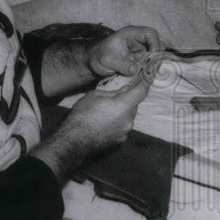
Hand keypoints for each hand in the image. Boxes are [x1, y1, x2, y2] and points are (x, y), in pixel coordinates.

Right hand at [33, 77, 149, 181]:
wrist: (75, 140)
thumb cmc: (83, 115)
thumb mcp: (95, 95)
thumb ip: (113, 92)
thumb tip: (124, 90)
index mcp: (124, 105)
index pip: (141, 91)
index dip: (144, 83)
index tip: (145, 79)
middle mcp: (129, 119)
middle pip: (134, 105)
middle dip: (127, 100)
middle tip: (115, 97)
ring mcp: (126, 131)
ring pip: (128, 116)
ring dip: (122, 112)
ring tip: (106, 112)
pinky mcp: (121, 140)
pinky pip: (123, 126)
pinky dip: (118, 123)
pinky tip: (105, 123)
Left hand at [89, 25, 160, 77]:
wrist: (92, 63)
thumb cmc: (98, 56)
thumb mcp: (109, 60)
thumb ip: (123, 65)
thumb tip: (136, 70)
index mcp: (130, 34)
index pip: (150, 34)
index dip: (155, 44)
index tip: (153, 57)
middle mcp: (137, 41)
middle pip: (155, 45)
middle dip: (155, 58)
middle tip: (152, 70)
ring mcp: (138, 51)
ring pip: (153, 56)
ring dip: (152, 66)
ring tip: (148, 75)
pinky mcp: (138, 60)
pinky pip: (148, 64)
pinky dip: (148, 70)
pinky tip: (145, 77)